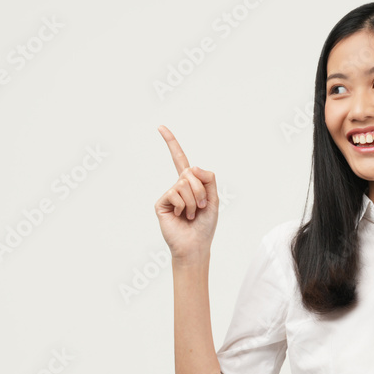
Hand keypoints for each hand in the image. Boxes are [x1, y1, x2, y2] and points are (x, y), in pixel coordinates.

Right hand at [154, 125, 218, 261]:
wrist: (195, 245)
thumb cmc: (205, 226)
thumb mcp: (214, 199)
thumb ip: (208, 178)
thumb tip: (192, 167)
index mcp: (190, 184)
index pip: (179, 159)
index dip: (171, 143)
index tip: (160, 127)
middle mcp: (177, 186)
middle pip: (191, 173)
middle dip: (201, 190)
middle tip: (201, 208)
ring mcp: (169, 194)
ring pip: (184, 183)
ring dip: (194, 201)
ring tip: (192, 215)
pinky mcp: (162, 203)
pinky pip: (175, 193)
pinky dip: (185, 206)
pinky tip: (183, 217)